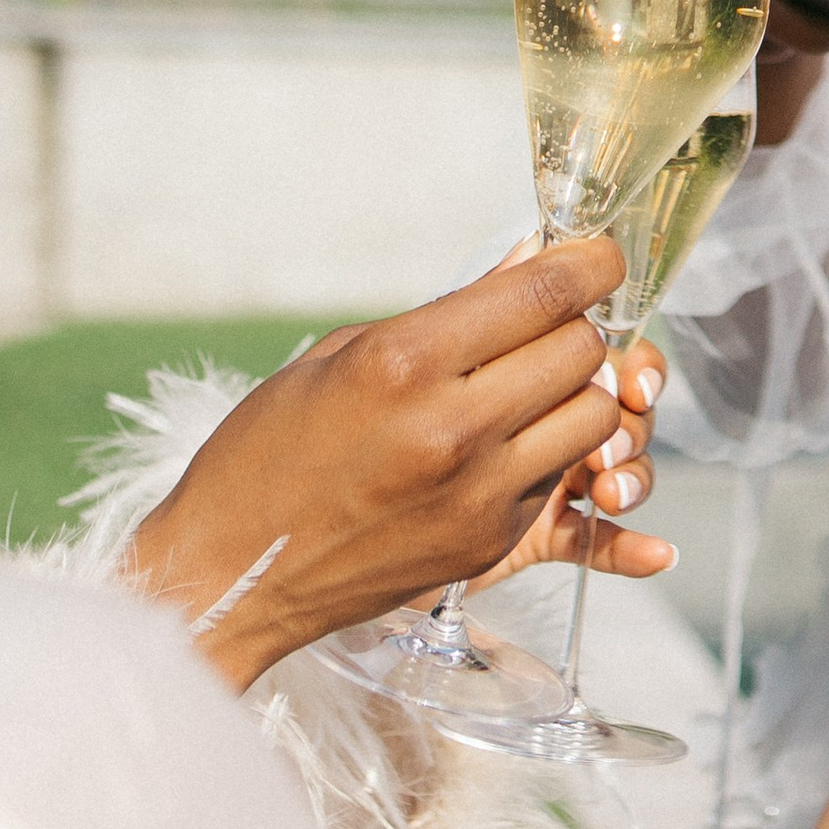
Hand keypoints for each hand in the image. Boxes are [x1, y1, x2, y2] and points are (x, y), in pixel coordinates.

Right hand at [119, 245, 673, 692]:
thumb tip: (528, 258)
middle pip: (583, 351)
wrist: (230, 575)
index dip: (589, 262)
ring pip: (593, 418)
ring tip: (531, 386)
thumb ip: (446, 311)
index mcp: (406, 363)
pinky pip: (560, 481)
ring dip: (576, 392)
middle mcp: (454, 429)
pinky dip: (548, 454)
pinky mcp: (488, 546)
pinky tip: (507, 444)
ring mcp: (478, 496)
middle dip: (577, 327)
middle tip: (546, 324)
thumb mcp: (341, 354)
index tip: (599, 253)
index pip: (543, 294)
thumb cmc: (268, 452)